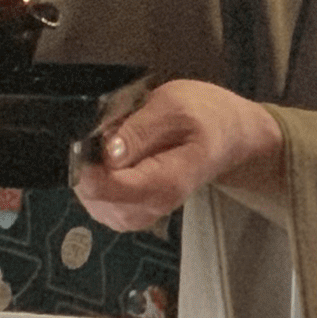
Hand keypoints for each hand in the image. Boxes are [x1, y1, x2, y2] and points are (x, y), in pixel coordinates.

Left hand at [73, 79, 284, 231]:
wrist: (232, 134)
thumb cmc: (207, 116)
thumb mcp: (174, 105)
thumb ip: (138, 130)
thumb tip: (107, 153)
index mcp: (164, 183)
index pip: (106, 189)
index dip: (85, 164)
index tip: (86, 139)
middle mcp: (152, 206)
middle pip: (95, 199)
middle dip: (87, 166)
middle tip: (104, 135)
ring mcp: (142, 212)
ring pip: (93, 202)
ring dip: (91, 173)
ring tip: (112, 145)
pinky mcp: (135, 209)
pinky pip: (101, 202)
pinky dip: (96, 180)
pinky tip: (110, 159)